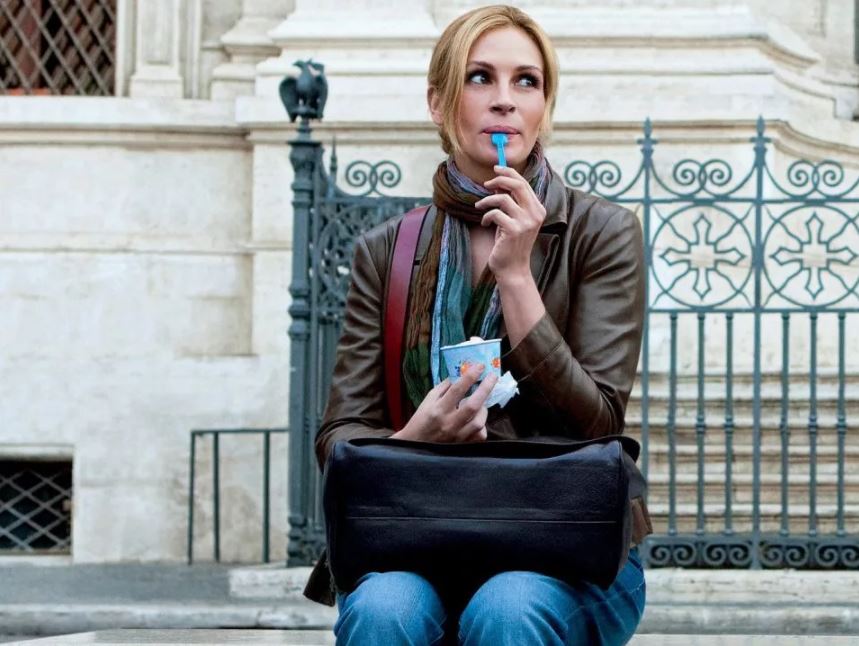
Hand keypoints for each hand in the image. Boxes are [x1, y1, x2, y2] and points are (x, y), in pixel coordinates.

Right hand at [391, 364, 498, 442]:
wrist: (415, 447)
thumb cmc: (419, 421)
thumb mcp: (427, 402)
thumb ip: (442, 389)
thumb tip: (458, 377)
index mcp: (438, 409)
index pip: (457, 390)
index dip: (470, 376)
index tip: (480, 366)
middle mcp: (449, 423)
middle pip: (473, 405)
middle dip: (485, 388)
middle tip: (493, 377)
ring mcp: (457, 436)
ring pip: (479, 422)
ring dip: (483, 409)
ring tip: (480, 404)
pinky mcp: (462, 445)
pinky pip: (479, 436)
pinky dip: (482, 426)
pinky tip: (476, 420)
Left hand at [475, 165, 545, 285]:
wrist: (513, 268)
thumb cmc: (510, 243)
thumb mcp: (514, 220)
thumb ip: (511, 202)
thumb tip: (497, 182)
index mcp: (538, 209)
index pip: (524, 184)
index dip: (509, 173)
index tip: (496, 169)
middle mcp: (535, 214)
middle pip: (517, 185)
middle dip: (499, 179)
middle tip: (486, 183)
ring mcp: (526, 222)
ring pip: (503, 198)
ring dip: (487, 201)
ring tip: (479, 207)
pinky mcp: (514, 230)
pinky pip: (495, 213)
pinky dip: (486, 217)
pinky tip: (485, 224)